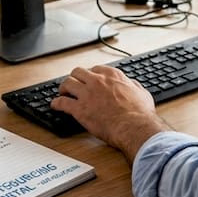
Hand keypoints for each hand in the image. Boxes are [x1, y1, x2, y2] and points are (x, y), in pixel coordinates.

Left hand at [50, 66, 166, 162]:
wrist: (134, 127)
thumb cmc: (140, 113)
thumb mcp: (142, 93)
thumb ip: (134, 87)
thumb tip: (132, 85)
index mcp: (113, 76)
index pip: (96, 69)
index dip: (90, 75)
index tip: (89, 80)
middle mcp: (98, 81)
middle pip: (78, 72)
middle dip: (75, 77)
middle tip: (73, 84)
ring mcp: (87, 94)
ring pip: (67, 83)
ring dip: (63, 87)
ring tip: (62, 93)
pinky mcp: (79, 109)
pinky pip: (62, 102)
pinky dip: (56, 103)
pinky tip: (55, 105)